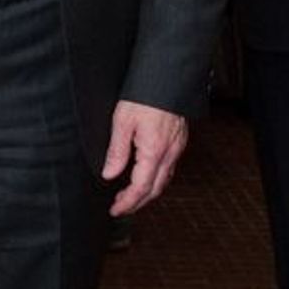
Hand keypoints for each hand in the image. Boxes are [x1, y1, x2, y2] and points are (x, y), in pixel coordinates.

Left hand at [101, 100, 186, 215]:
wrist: (168, 77)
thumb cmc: (145, 95)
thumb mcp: (122, 121)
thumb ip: (117, 151)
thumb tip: (109, 174)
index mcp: (154, 152)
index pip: (140, 188)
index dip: (128, 203)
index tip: (115, 210)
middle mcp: (169, 153)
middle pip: (155, 189)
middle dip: (138, 203)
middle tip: (120, 208)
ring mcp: (177, 148)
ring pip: (164, 180)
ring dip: (147, 192)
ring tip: (130, 196)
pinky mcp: (179, 141)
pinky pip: (169, 168)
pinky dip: (156, 179)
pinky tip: (146, 176)